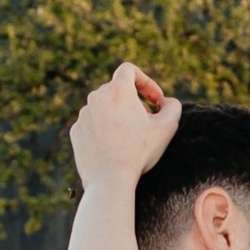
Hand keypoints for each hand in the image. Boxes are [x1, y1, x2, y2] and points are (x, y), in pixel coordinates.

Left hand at [70, 61, 179, 190]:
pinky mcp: (76, 131)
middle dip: (133, 101)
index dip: (145, 81)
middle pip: (117, 90)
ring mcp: (83, 114)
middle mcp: (96, 97)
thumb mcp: (166, 127)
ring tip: (129, 136)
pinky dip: (104, 129)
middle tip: (146, 121)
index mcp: (117, 90)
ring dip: (117, 116)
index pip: (129, 70)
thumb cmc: (139, 152)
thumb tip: (166, 102)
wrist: (109, 180)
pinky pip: (92, 123)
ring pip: (104, 107)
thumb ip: (173, 107)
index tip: (155, 100)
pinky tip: (114, 146)